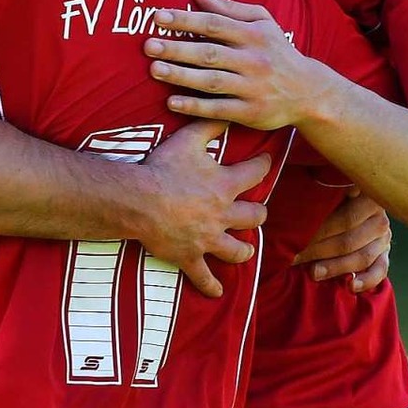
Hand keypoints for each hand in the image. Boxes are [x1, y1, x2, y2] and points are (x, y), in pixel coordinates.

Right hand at [132, 119, 271, 297]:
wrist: (140, 200)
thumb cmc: (164, 167)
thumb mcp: (188, 140)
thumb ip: (210, 127)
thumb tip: (226, 115)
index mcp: (225, 185)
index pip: (255, 173)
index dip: (263, 165)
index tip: (267, 162)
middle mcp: (222, 214)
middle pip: (253, 217)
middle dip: (257, 214)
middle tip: (257, 212)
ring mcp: (208, 239)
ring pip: (236, 250)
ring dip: (243, 250)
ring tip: (246, 250)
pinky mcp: (190, 256)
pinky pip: (204, 276)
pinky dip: (210, 285)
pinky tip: (217, 292)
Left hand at [144, 0, 311, 128]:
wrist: (308, 91)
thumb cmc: (278, 52)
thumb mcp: (263, 23)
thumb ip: (230, 9)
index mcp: (254, 35)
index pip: (215, 24)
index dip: (186, 19)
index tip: (158, 17)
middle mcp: (253, 60)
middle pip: (209, 53)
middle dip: (177, 48)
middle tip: (149, 45)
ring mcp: (252, 88)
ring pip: (211, 81)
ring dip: (181, 76)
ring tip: (154, 70)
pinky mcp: (250, 112)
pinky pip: (218, 109)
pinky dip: (195, 106)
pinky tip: (172, 102)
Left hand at [294, 187, 390, 292]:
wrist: (349, 211)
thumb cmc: (327, 201)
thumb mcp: (326, 194)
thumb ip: (320, 198)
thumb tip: (300, 209)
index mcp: (366, 195)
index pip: (345, 218)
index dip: (320, 230)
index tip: (297, 238)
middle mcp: (379, 216)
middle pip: (349, 239)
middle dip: (320, 251)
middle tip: (297, 258)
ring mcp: (384, 237)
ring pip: (362, 257)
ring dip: (336, 267)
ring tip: (314, 272)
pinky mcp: (384, 256)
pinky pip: (379, 271)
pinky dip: (366, 281)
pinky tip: (351, 286)